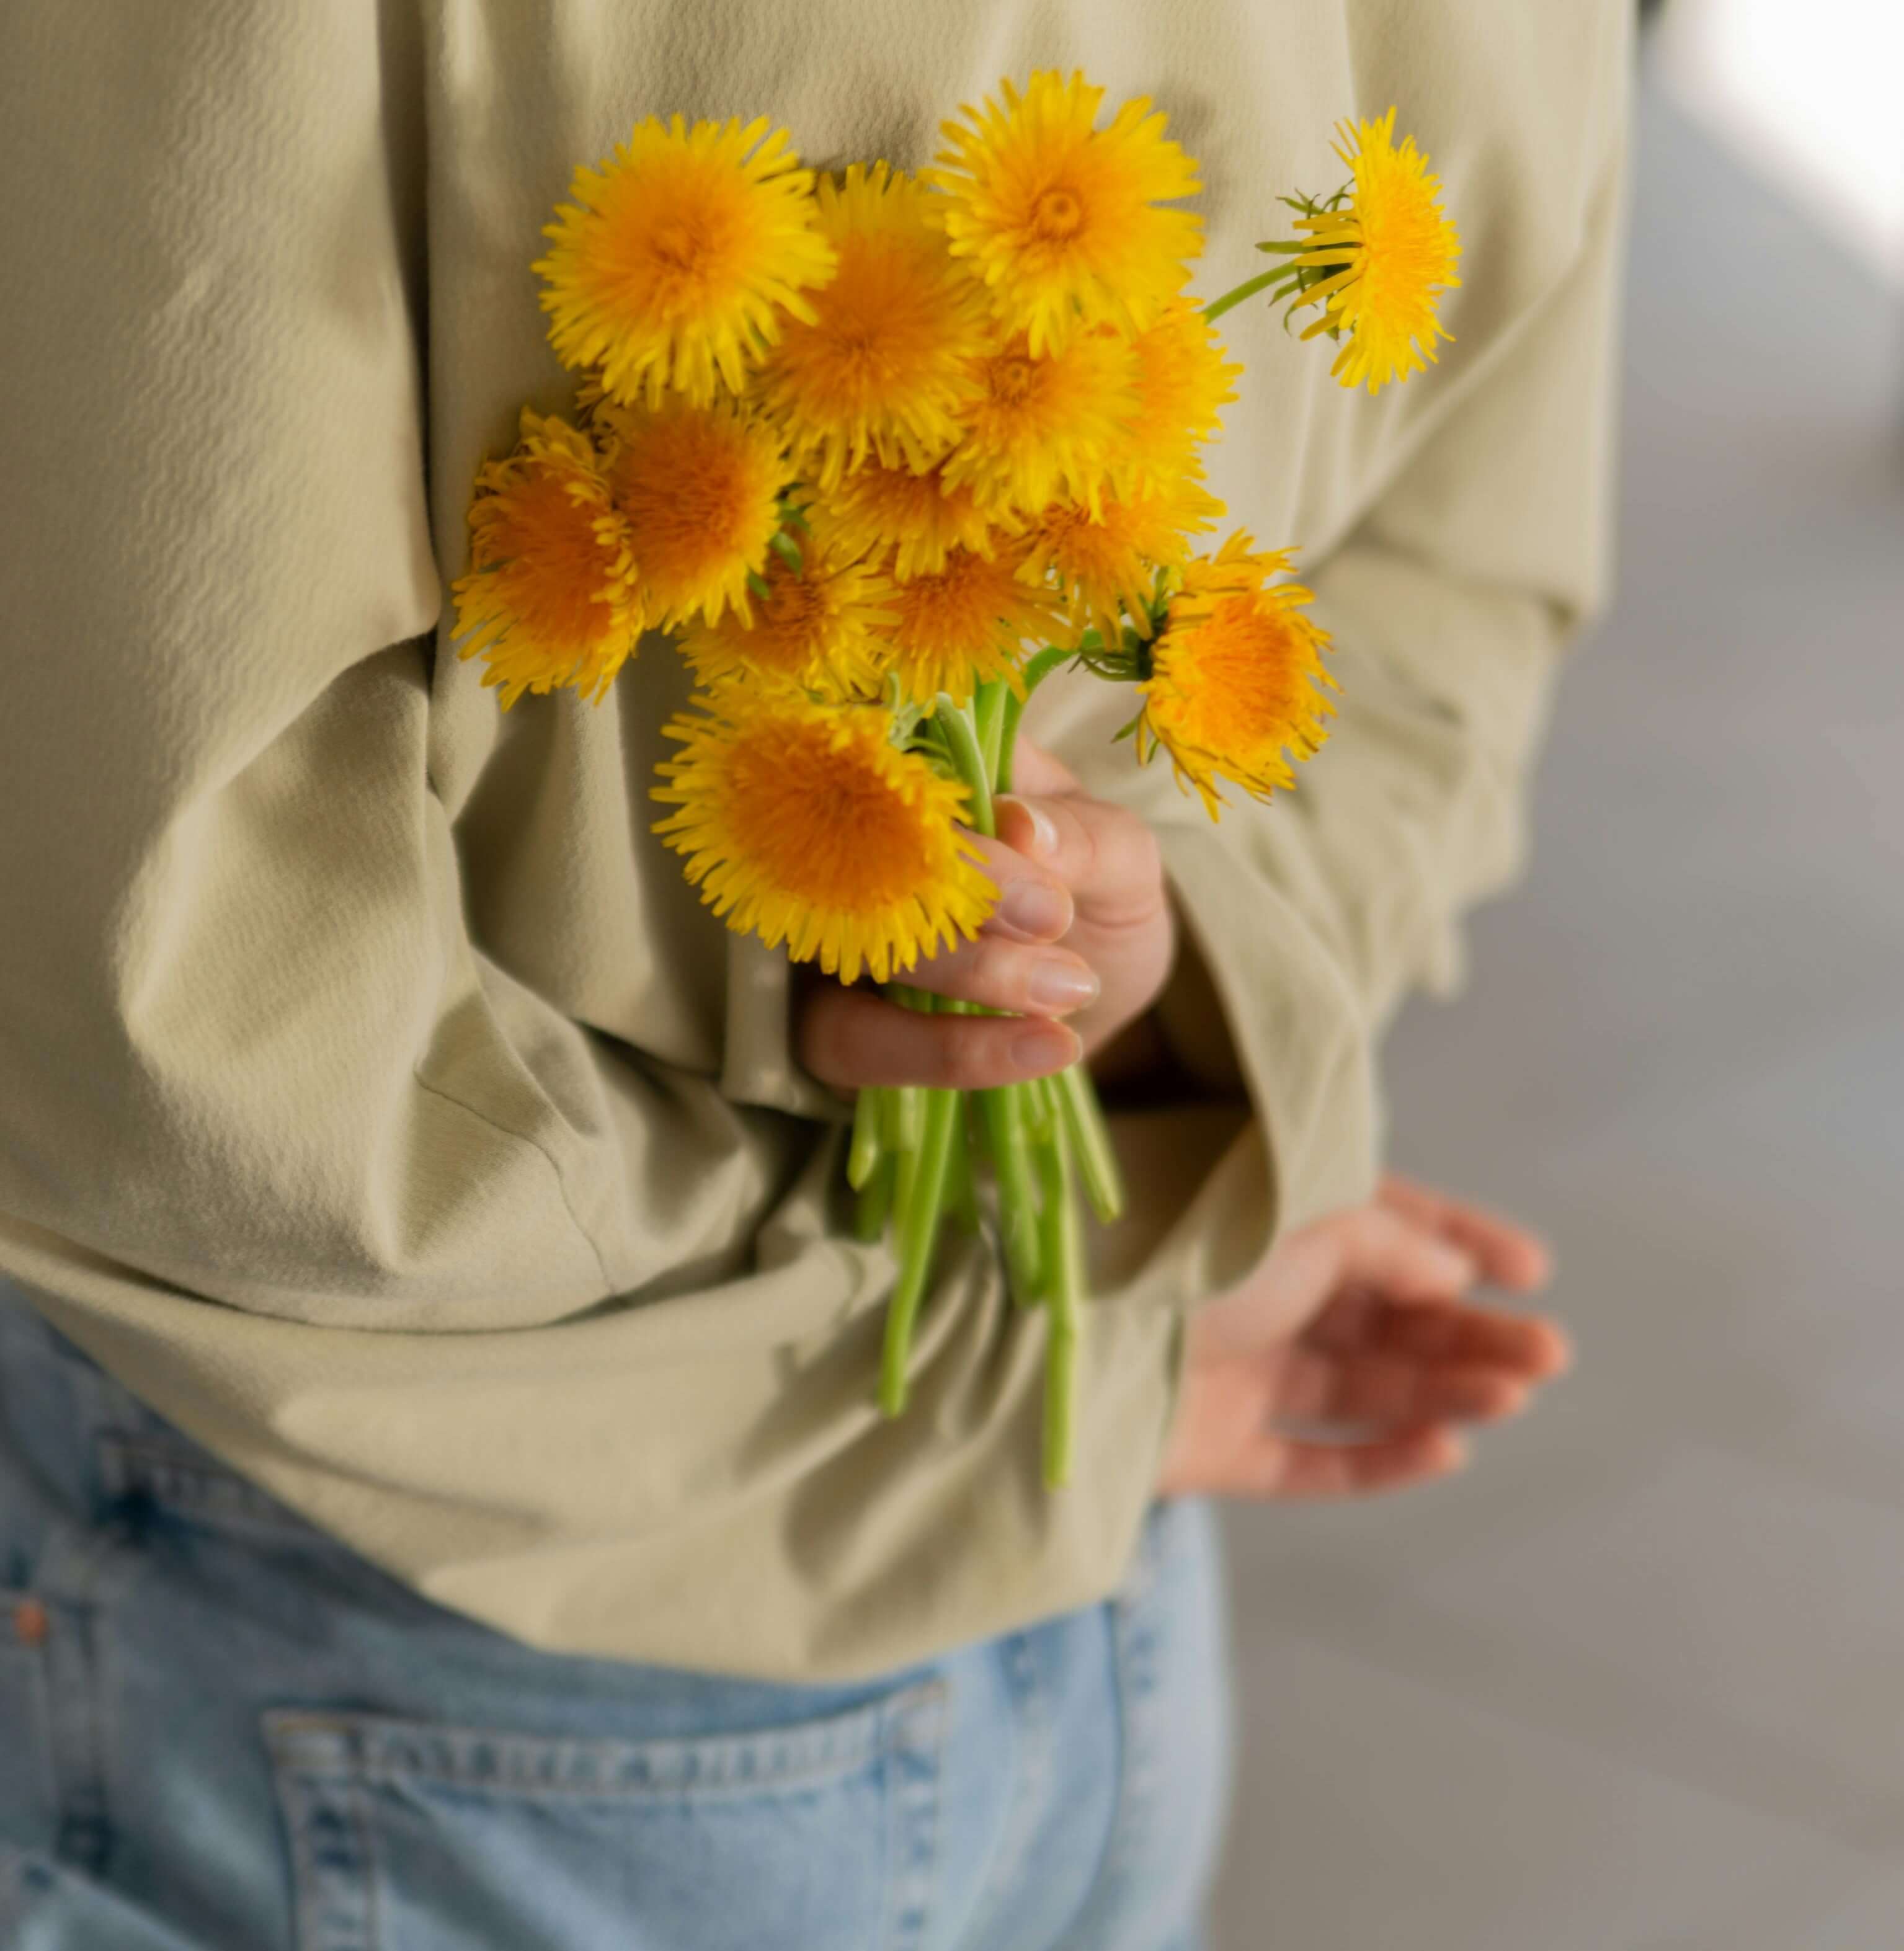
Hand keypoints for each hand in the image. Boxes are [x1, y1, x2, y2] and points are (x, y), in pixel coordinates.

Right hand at [797, 736, 1175, 1092]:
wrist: (1099, 992)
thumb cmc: (1097, 897)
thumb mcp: (1123, 860)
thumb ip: (1087, 838)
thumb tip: (1021, 826)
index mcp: (920, 770)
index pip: (892, 773)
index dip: (953, 832)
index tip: (1045, 895)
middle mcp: (853, 842)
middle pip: (859, 857)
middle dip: (964, 906)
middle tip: (1058, 928)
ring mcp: (831, 934)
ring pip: (848, 953)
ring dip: (963, 976)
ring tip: (1068, 993)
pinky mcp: (830, 1022)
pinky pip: (847, 1043)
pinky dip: (946, 1052)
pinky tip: (1044, 1049)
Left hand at [1156, 1171, 1570, 1498]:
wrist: (1068, 1332)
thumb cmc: (1188, 1250)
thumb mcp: (1305, 1219)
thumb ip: (1388, 1244)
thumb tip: (1453, 1274)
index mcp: (1272, 1222)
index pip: (1383, 1227)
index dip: (1460, 1243)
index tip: (1531, 1269)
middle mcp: (1257, 1293)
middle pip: (1383, 1316)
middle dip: (1467, 1331)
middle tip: (1547, 1352)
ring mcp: (1236, 1371)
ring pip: (1359, 1385)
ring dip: (1441, 1388)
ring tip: (1511, 1391)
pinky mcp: (1214, 1447)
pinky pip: (1310, 1460)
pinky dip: (1379, 1459)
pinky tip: (1447, 1447)